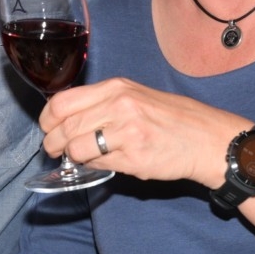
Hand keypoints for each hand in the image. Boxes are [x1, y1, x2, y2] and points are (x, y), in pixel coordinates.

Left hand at [39, 77, 242, 187]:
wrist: (207, 139)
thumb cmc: (171, 119)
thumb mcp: (135, 96)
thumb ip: (102, 103)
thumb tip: (66, 121)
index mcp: (116, 87)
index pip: (62, 101)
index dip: (47, 119)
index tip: (48, 128)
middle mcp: (119, 105)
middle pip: (65, 126)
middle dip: (53, 143)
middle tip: (54, 150)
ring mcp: (127, 131)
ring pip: (76, 148)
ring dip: (71, 157)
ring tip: (77, 159)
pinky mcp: (134, 157)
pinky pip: (98, 164)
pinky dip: (93, 166)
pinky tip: (104, 162)